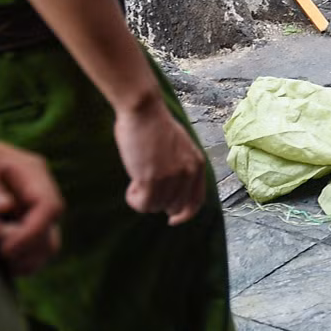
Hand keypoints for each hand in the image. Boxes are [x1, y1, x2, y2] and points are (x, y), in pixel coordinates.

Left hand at [0, 133, 64, 275]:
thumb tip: (1, 209)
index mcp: (31, 171)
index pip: (49, 207)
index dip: (31, 233)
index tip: (4, 249)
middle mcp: (37, 194)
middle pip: (51, 234)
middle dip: (24, 249)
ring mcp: (32, 214)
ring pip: (46, 249)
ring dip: (22, 260)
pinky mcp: (22, 230)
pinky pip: (32, 256)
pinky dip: (16, 263)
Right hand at [114, 92, 208, 225]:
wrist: (143, 111)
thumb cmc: (156, 125)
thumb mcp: (180, 148)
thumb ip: (181, 169)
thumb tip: (172, 194)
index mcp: (198, 165)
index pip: (196, 201)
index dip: (184, 214)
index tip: (172, 219)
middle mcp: (188, 173)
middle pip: (173, 207)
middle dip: (157, 201)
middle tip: (144, 186)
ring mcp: (171, 177)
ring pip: (155, 207)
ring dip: (143, 198)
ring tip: (136, 180)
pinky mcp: (152, 179)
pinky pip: (142, 204)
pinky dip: (134, 199)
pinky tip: (132, 185)